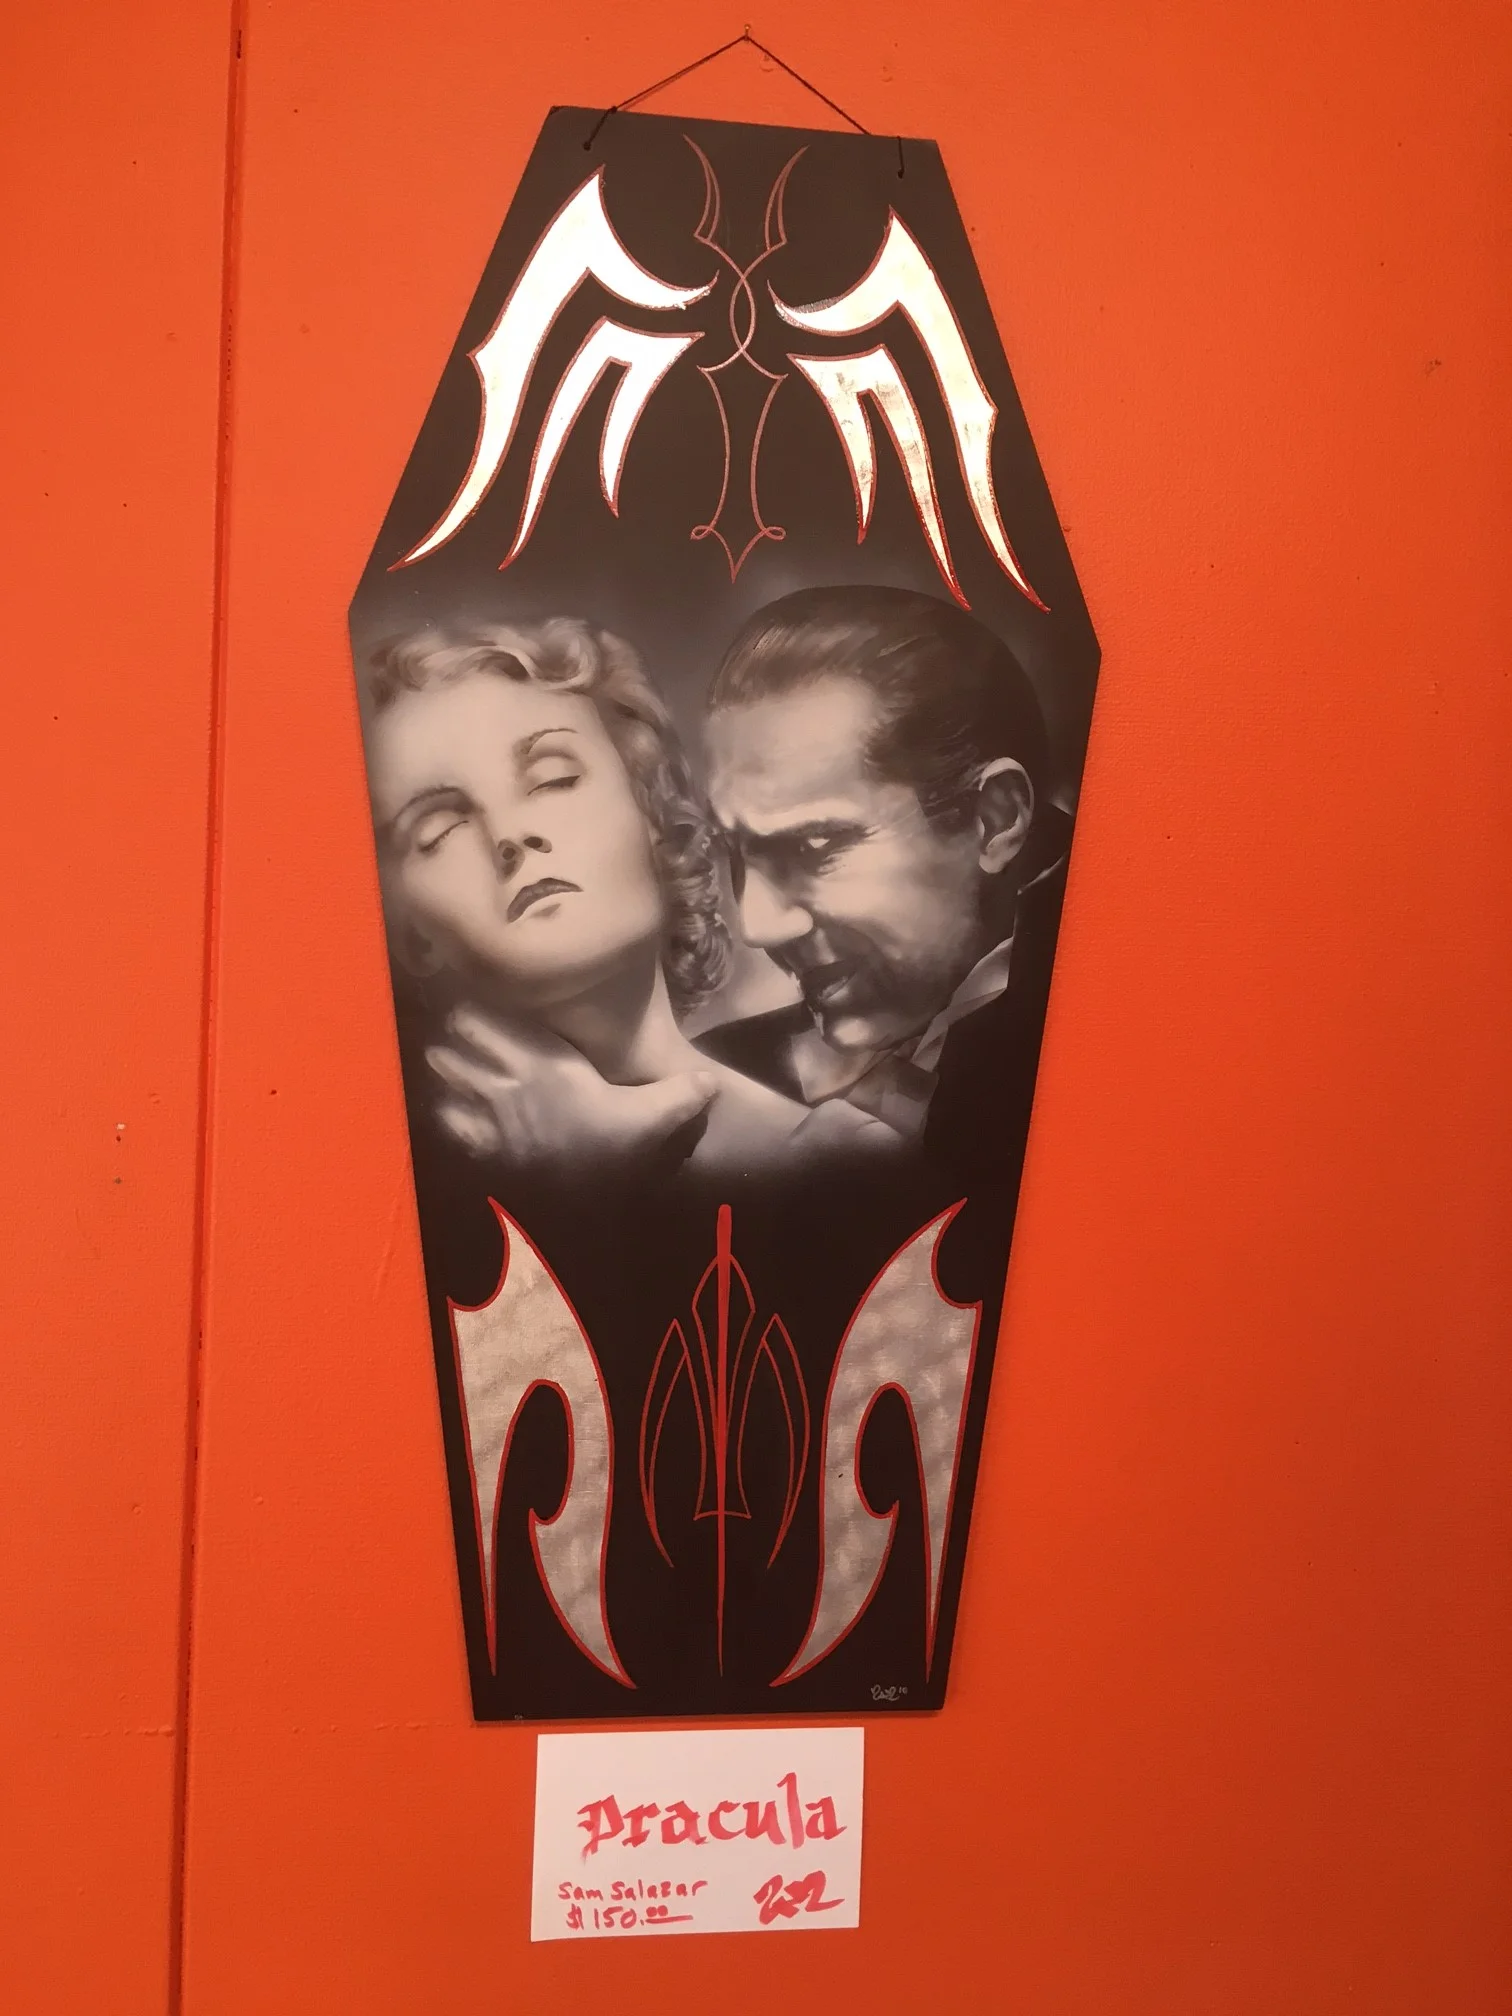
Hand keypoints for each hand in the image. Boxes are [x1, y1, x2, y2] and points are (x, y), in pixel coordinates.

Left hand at [426, 1004, 718, 1175]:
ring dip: (445, 1068)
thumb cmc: (619, 1148)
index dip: (473, 1008)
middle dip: (454, 1035)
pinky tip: (453, 1111)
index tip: (473, 1001)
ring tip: (447, 1062)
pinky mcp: (485, 1147)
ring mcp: (490, 1115)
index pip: (486, 1018)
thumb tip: (712, 1082)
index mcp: (543, 1060)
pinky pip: (450, 1121)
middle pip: (457, 1041)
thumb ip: (680, 1093)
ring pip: (446, 1074)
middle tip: (459, 1031)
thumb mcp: (655, 1116)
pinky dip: (447, 1112)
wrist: (589, 1204)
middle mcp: (508, 1081)